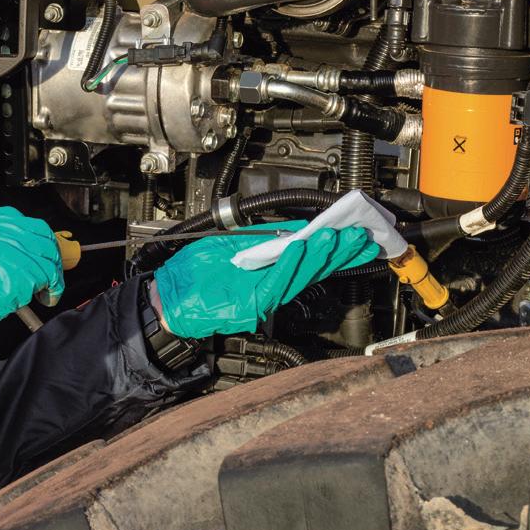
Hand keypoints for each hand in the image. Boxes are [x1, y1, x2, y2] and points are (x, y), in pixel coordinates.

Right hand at [0, 207, 64, 358]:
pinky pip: (50, 276)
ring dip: (52, 272)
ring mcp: (11, 250)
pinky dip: (54, 287)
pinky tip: (48, 297)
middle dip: (47, 251)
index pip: (16, 220)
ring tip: (48, 288)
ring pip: (47, 253)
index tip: (36, 248)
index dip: (30, 236)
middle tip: (50, 268)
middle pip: (37, 233)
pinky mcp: (22, 273)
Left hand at [151, 221, 378, 338]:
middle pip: (312, 268)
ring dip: (318, 255)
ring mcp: (262, 296)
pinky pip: (275, 282)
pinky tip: (298, 247)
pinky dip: (288, 265)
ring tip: (335, 237)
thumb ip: (265, 238)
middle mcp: (271, 285)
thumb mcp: (232, 246)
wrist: (168, 297)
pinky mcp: (251, 303)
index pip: (309, 257)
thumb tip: (296, 227)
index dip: (333, 246)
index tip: (355, 232)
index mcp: (270, 271)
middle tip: (361, 236)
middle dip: (338, 252)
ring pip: (299, 276)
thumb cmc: (194, 274)